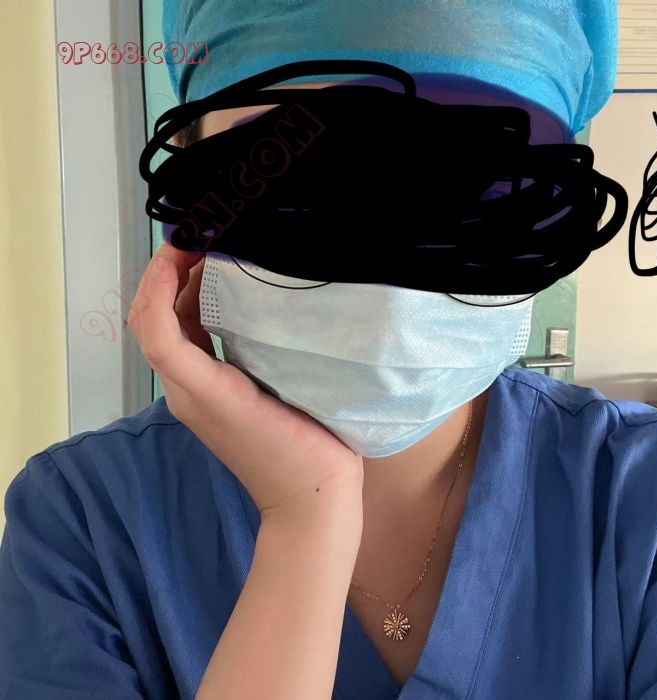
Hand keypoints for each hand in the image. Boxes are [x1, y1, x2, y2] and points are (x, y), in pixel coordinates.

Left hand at [127, 242, 363, 520]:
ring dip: (185, 288)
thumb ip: (193, 352)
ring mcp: (207, 391)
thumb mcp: (229, 398)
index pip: (151, 320)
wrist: (312, 496)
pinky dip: (205, 310)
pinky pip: (202, 342)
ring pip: (178, 328)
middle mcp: (188, 386)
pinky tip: (233, 293)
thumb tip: (190, 288)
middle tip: (203, 238)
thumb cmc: (285, 450)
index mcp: (187, 387)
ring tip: (216, 255)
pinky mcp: (229, 393)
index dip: (158, 277)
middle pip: (159, 319)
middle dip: (169, 274)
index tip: (187, 239)